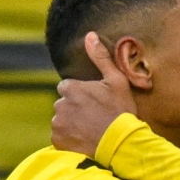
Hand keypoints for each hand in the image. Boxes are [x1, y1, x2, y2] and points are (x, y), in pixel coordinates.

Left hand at [51, 31, 136, 156]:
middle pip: (63, 104)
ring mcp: (58, 124)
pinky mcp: (58, 141)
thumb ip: (100, 57)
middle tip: (93, 118)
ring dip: (71, 124)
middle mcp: (60, 105)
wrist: (121, 144)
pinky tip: (84, 140)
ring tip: (90, 130)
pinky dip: (68, 139)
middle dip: (74, 109)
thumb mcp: (116, 80)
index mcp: (71, 88)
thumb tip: (89, 35)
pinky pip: (59, 137)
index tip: (94, 103)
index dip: (81, 95)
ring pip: (61, 120)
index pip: (67, 88)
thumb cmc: (120, 111)